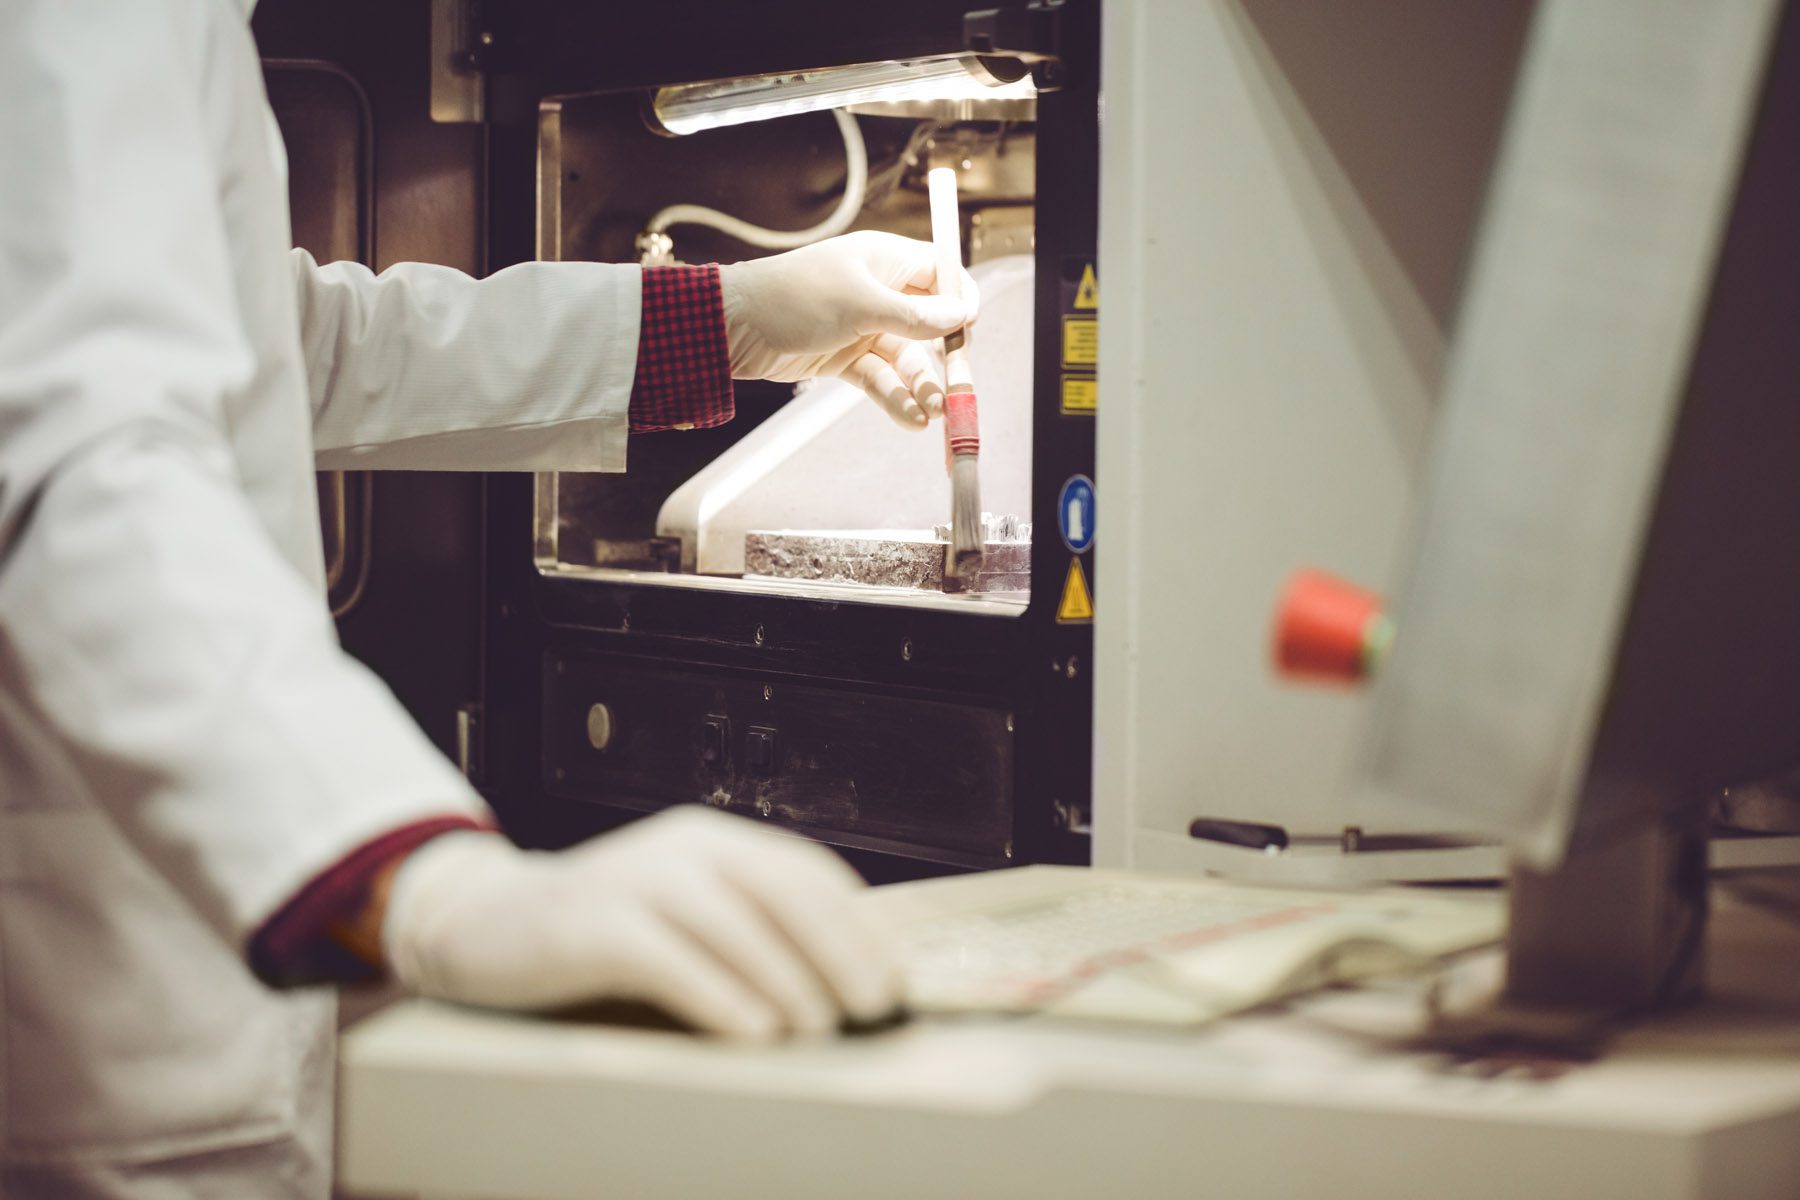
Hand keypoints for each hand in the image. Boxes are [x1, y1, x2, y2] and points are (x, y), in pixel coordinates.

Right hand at [381, 807, 903, 1040]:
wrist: (484, 924)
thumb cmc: (601, 931)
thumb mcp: (680, 911)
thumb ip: (745, 926)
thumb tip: (839, 978)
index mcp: (713, 841)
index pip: (806, 870)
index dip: (858, 922)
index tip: (894, 973)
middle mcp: (681, 848)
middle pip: (781, 890)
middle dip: (838, 948)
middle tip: (872, 1004)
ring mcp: (635, 879)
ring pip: (731, 923)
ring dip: (786, 978)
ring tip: (820, 1027)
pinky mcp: (592, 923)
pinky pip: (668, 958)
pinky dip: (717, 995)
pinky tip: (750, 1032)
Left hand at [718, 230, 979, 429]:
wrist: (732, 326)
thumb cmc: (795, 297)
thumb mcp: (861, 304)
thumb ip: (914, 315)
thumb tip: (961, 315)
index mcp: (884, 260)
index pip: (939, 272)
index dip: (959, 297)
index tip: (969, 326)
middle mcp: (878, 292)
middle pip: (928, 324)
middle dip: (943, 356)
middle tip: (956, 387)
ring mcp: (861, 327)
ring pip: (905, 358)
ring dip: (921, 386)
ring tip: (933, 413)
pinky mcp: (843, 358)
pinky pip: (880, 379)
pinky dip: (896, 398)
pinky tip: (911, 419)